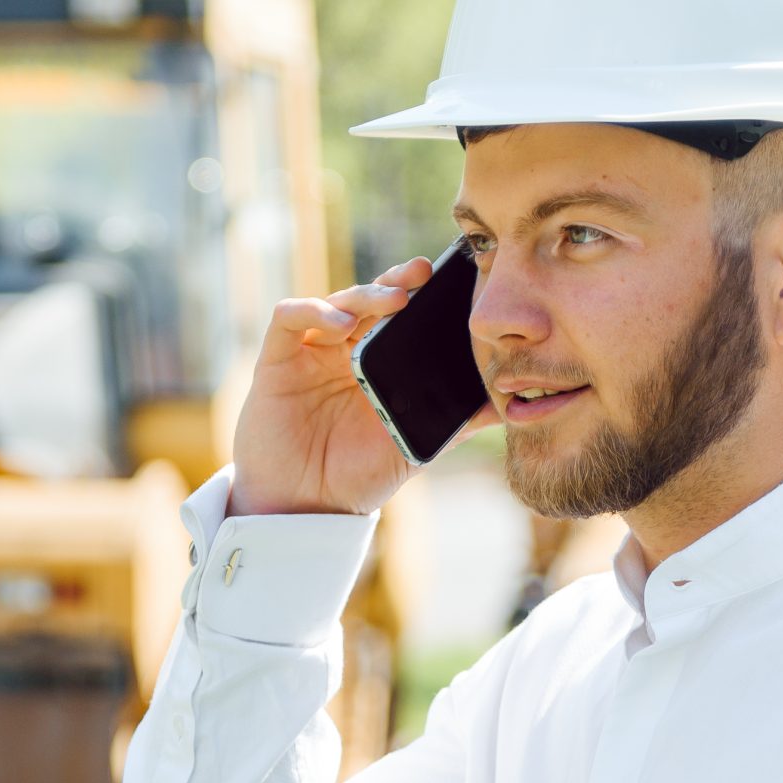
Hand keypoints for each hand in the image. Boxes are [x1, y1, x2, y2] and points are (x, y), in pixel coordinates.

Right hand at [227, 256, 484, 518]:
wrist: (306, 507)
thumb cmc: (357, 476)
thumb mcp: (414, 445)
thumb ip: (455, 422)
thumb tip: (507, 406)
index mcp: (378, 363)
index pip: (400, 316)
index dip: (420, 294)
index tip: (448, 283)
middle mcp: (344, 349)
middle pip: (370, 299)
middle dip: (396, 282)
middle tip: (421, 275)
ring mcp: (310, 351)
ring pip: (335, 302)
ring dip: (364, 295)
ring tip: (391, 300)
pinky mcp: (276, 359)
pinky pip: (289, 318)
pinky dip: (313, 311)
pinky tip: (338, 324)